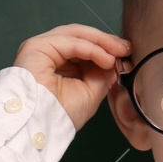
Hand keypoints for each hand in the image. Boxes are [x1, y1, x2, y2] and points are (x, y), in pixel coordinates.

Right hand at [13, 24, 130, 129]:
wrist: (40, 127)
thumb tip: (116, 60)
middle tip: (126, 48)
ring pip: (76, 34)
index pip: (83, 45)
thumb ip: (102, 73)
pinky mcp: (36, 47)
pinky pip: (71, 42)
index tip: (125, 52)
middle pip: (80, 35)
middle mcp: (47, 52)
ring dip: (101, 42)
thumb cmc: (59, 115)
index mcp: (57, 62)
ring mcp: (41, 47)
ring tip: (118, 52)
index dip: (105, 46)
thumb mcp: (91, 92)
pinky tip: (105, 58)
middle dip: (105, 41)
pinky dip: (91, 48)